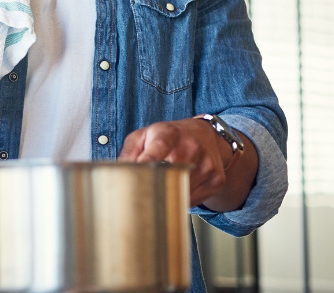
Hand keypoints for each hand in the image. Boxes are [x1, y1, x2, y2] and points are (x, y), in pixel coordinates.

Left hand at [119, 118, 235, 207]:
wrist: (204, 135)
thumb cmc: (168, 136)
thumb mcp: (144, 135)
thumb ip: (129, 153)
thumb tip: (117, 173)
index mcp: (169, 134)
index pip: (159, 147)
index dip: (148, 160)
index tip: (140, 170)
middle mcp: (191, 147)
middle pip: (169, 175)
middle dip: (153, 186)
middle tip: (142, 189)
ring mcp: (207, 164)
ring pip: (180, 191)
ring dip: (167, 194)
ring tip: (164, 182)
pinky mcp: (216, 179)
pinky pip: (193, 200)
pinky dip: (181, 198)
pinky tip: (179, 185)